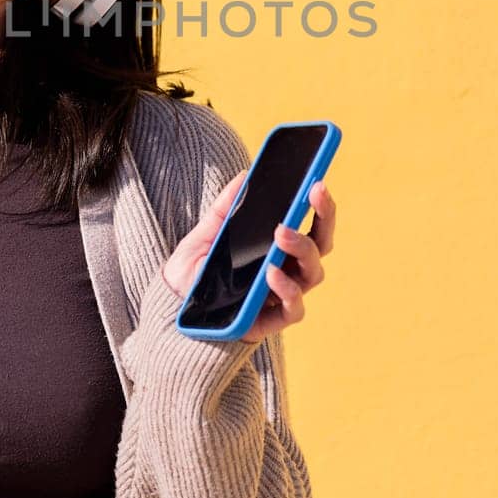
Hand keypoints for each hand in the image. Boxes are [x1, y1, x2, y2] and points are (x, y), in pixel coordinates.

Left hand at [161, 168, 337, 346]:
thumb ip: (227, 206)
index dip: (322, 205)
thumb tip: (245, 176)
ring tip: (281, 233)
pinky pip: (294, 308)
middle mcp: (288, 269)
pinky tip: (271, 273)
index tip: (318, 183)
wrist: (174, 303)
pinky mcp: (272, 320)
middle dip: (323, 218)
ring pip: (313, 273)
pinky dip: (288, 289)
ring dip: (302, 249)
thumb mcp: (207, 231)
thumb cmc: (197, 268)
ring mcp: (282, 295)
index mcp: (278, 246)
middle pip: (320, 245)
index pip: (312, 224)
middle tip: (311, 195)